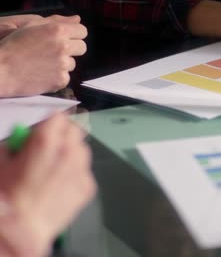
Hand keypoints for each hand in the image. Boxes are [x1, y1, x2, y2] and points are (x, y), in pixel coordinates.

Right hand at [0, 19, 87, 96]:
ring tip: (43, 63)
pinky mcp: (62, 80)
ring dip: (62, 63)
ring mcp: (63, 64)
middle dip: (72, 49)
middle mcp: (63, 46)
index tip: (67, 38)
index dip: (74, 35)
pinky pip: (66, 77)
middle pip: (82, 47)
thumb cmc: (13, 46)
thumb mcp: (31, 26)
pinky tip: (43, 74)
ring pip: (73, 63)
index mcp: (57, 30)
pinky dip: (57, 77)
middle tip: (54, 52)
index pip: (82, 31)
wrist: (2, 70)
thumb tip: (77, 19)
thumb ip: (57, 21)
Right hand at [0, 114, 95, 255]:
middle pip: (75, 131)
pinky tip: (60, 186)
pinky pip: (84, 172)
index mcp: (47, 140)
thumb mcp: (3, 160)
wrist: (20, 228)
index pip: (58, 117)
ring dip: (71, 153)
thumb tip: (23, 139)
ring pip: (82, 151)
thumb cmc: (7, 195)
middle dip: (63, 135)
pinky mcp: (88, 187)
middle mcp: (70, 151)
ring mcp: (82, 169)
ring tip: (55, 168)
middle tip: (50, 148)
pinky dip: (75, 174)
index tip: (43, 131)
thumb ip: (17, 143)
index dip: (49, 124)